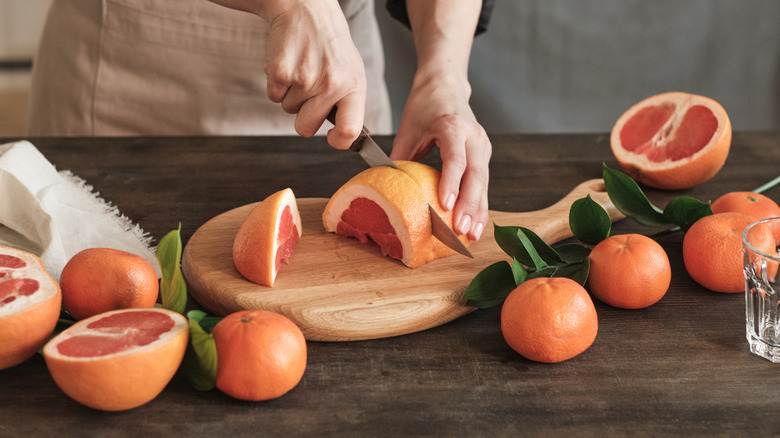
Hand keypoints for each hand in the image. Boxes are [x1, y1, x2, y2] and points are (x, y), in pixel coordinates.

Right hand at [208, 0, 365, 148]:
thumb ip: (350, 105)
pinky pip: (273, 96)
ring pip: (288, 110)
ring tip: (303, 68)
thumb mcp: (352, 72)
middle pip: (306, 127)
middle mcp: (332, 84)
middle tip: (310, 91)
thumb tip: (347, 139)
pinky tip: (289, 63)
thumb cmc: (331, 47)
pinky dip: (276, 84)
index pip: (350, 130)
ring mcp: (305, 78)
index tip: (332, 138)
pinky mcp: (281, 71)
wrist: (308, 10)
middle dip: (303, 116)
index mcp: (354, 86)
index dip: (338, 142)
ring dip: (291, 94)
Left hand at [390, 74, 491, 240]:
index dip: (451, 182)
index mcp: (453, 126)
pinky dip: (480, 204)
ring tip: (471, 235)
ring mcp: (482, 145)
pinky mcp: (484, 154)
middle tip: (462, 230)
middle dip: (470, 205)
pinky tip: (475, 224)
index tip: (445, 205)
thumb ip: (400, 157)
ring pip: (484, 182)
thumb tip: (388, 189)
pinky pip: (484, 182)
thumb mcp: (407, 128)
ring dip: (479, 210)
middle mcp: (473, 136)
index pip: (455, 158)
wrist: (446, 85)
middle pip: (477, 174)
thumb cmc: (424, 105)